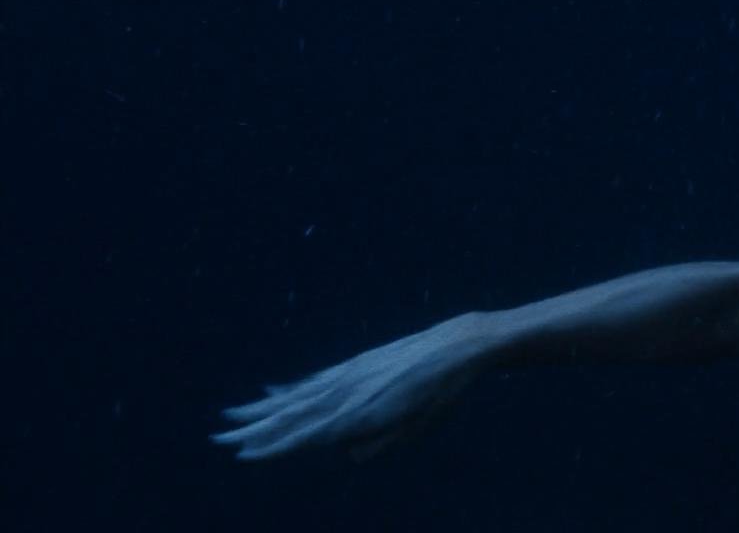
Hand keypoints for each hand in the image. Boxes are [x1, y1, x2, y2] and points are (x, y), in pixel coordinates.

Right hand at [212, 312, 493, 460]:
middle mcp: (345, 393)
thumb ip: (380, 444)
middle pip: (289, 414)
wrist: (455, 347)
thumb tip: (348, 455)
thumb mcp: (416, 429)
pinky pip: (313, 379)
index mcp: (357, 414)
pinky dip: (289, 388)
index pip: (305, 436)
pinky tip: (272, 392)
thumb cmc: (441, 394)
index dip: (273, 448)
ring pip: (295, 395)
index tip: (242, 455)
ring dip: (261, 408)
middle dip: (253, 429)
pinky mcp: (355, 363)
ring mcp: (347, 375)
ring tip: (232, 415)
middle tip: (219, 438)